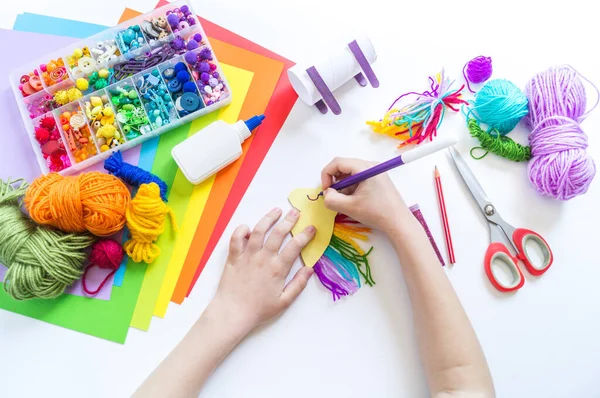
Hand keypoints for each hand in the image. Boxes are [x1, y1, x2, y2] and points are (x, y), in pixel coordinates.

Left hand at [212, 208, 315, 334]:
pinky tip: (248, 227)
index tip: (311, 227)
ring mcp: (247, 256)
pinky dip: (241, 230)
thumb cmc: (259, 310)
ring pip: (258, 230)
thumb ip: (298, 284)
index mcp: (278, 269)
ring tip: (276, 211)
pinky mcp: (233, 257)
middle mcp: (263, 258)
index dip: (305, 235)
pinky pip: (236, 238)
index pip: (295, 246)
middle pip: (278, 233)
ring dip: (268, 219)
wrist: (233, 313)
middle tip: (296, 212)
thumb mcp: (284, 302)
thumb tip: (309, 268)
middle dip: (289, 220)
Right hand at [321, 157, 411, 233]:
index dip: (326, 175)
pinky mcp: (378, 179)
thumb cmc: (376, 213)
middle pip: (344, 166)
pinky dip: (352, 188)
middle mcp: (371, 165)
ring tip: (346, 201)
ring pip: (351, 173)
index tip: (326, 190)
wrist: (399, 222)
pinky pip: (359, 178)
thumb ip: (331, 199)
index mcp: (364, 167)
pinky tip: (355, 201)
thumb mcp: (349, 207)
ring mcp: (376, 171)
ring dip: (344, 186)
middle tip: (333, 196)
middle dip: (335, 181)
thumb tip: (327, 193)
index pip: (338, 162)